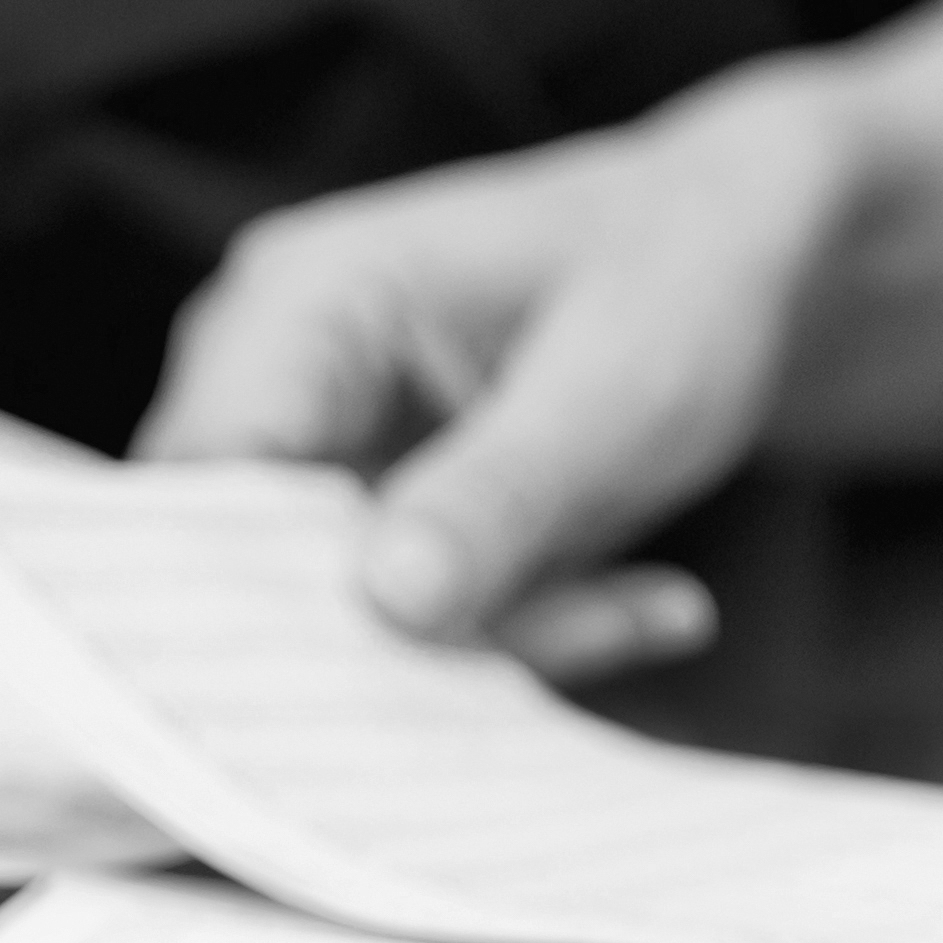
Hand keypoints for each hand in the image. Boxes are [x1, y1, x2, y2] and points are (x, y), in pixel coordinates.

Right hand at [140, 72, 854, 673]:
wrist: (740, 258)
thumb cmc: (679, 275)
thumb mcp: (616, 388)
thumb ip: (500, 492)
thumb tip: (391, 603)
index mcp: (300, 300)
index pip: (203, 472)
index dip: (247, 590)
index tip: (361, 685)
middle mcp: (269, 372)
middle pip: (255, 561)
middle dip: (412, 635)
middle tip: (582, 633)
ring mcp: (310, 447)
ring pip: (338, 611)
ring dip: (490, 637)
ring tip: (643, 606)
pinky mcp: (360, 511)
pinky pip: (399, 618)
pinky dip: (513, 629)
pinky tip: (635, 601)